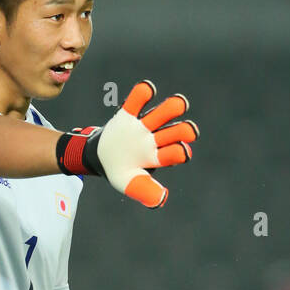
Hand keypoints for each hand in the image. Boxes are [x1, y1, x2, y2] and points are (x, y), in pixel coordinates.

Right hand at [56, 81, 197, 207]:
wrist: (100, 158)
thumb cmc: (120, 172)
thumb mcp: (130, 184)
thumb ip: (145, 191)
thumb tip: (162, 199)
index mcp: (159, 157)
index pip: (174, 153)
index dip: (180, 152)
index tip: (182, 152)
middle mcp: (155, 139)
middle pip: (175, 132)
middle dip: (184, 130)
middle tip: (190, 130)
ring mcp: (143, 125)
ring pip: (162, 113)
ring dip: (173, 108)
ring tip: (180, 105)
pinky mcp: (129, 113)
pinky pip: (137, 101)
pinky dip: (143, 93)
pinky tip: (148, 91)